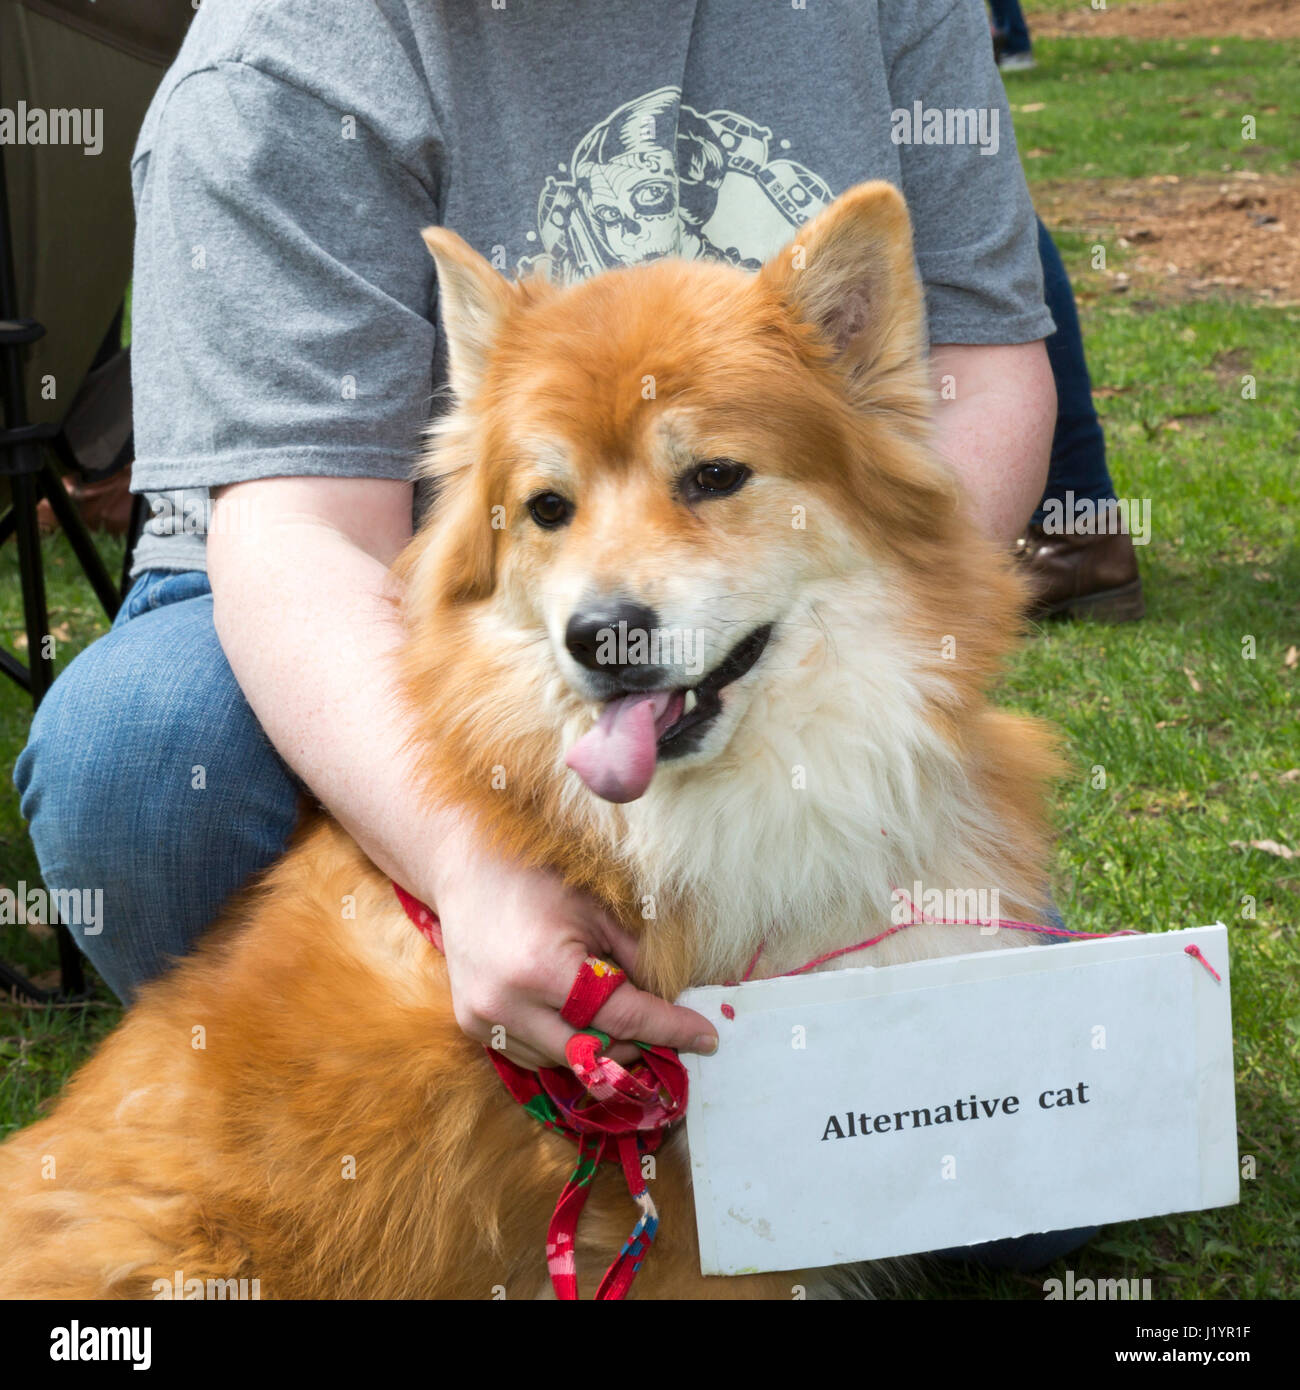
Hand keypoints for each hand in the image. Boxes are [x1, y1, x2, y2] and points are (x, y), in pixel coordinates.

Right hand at [425, 815, 717, 1069]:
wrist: (465, 870)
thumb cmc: (538, 879)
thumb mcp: (598, 910)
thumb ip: (636, 959)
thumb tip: (674, 1001)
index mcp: (542, 969)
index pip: (620, 1016)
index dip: (668, 1028)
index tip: (706, 1036)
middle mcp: (507, 1004)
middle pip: (594, 1051)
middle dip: (638, 1044)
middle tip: (671, 1031)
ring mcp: (484, 1020)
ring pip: (564, 1061)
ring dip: (602, 1048)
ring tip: (622, 1015)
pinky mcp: (473, 1027)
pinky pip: (534, 1056)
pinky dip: (566, 1046)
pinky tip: (579, 1017)